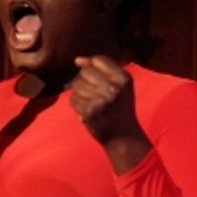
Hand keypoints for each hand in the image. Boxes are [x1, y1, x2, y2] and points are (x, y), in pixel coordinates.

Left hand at [70, 56, 150, 172]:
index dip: (91, 66)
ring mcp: (102, 99)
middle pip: (85, 72)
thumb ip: (101, 69)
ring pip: (77, 85)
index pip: (98, 59)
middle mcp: (114, 87)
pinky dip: (77, 106)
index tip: (95, 80)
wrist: (123, 136)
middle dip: (85, 82)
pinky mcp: (90, 111)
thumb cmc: (118, 108)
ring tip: (93, 104)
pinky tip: (88, 112)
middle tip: (95, 96)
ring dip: (81, 95)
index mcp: (124, 78)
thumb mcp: (118, 86)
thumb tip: (77, 60)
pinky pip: (73, 99)